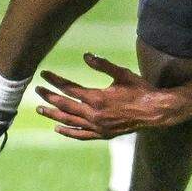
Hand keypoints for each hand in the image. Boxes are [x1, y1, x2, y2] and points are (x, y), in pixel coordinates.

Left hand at [35, 54, 183, 138]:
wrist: (154, 112)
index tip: (44, 74)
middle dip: (49, 97)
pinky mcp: (102, 134)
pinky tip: (58, 128)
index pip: (69, 88)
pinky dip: (68, 131)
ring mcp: (97, 127)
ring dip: (53, 114)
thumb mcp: (122, 73)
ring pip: (69, 121)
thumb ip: (103, 65)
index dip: (55, 80)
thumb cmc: (139, 89)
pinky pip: (80, 135)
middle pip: (64, 105)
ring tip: (40, 110)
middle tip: (37, 90)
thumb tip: (86, 55)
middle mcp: (93, 115)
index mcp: (97, 98)